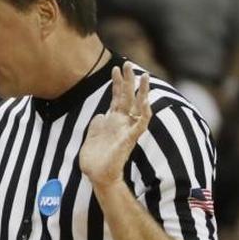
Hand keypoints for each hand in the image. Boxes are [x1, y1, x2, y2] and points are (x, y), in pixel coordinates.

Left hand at [79, 62, 151, 187]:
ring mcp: (127, 129)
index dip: (117, 83)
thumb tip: (100, 114)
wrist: (97, 176)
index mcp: (112, 120)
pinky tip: (146, 101)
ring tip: (144, 76)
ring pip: (138, 106)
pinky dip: (145, 113)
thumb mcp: (92, 135)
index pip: (117, 97)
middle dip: (128, 80)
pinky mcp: (129, 139)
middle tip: (129, 63)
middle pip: (127, 97)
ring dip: (141, 91)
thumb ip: (97, 124)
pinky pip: (141, 124)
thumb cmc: (95, 159)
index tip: (116, 68)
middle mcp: (121, 122)